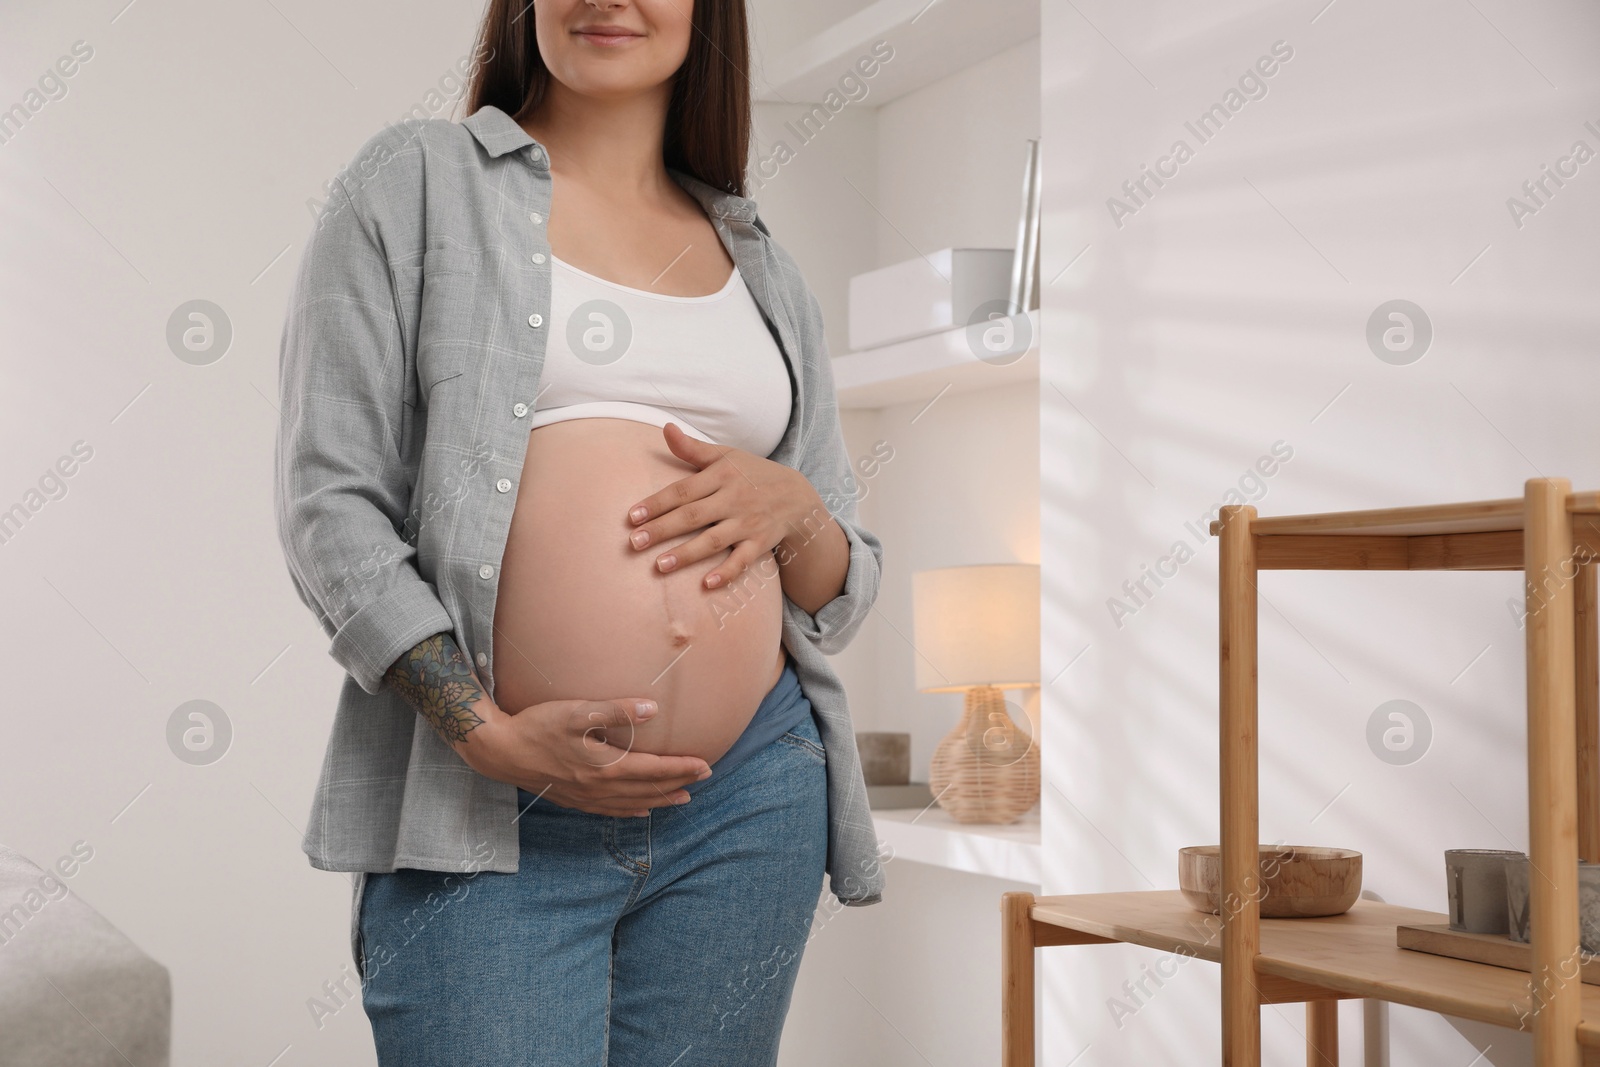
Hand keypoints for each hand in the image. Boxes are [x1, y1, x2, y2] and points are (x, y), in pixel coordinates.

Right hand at [460, 697, 712, 816]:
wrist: (500, 751)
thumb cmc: (537, 726)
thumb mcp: (576, 711)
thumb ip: (615, 711)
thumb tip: (652, 708)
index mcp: (604, 766)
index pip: (653, 770)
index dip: (681, 768)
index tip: (705, 765)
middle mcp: (599, 787)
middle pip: (647, 789)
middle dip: (678, 784)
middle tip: (704, 778)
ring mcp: (585, 797)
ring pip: (631, 803)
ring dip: (659, 800)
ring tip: (682, 798)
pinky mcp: (573, 799)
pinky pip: (609, 811)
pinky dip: (630, 811)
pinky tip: (639, 811)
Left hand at [625, 421, 818, 590]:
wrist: (797, 496)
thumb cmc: (751, 474)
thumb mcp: (725, 456)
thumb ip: (692, 448)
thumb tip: (665, 428)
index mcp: (721, 475)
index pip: (683, 490)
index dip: (657, 503)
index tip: (632, 516)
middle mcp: (733, 499)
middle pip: (693, 516)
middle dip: (662, 529)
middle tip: (633, 543)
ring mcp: (747, 523)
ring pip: (713, 540)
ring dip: (686, 554)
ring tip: (659, 566)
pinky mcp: (759, 543)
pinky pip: (742, 560)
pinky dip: (727, 573)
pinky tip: (707, 584)